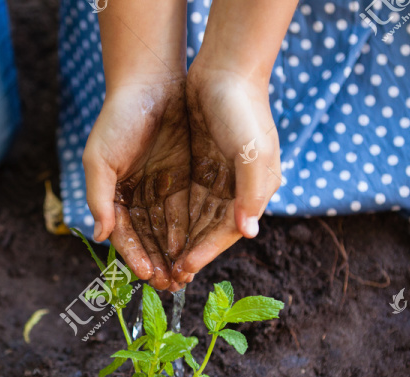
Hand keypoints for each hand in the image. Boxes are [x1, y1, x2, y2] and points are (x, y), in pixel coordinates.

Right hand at [83, 77, 191, 290]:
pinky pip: (187, 211)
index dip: (134, 256)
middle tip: (169, 285)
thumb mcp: (100, 158)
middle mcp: (136, 196)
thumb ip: (99, 198)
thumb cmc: (119, 118)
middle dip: (157, 262)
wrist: (152, 80)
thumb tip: (100, 236)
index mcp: (113, 194)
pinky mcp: (183, 178)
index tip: (146, 275)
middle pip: (147, 238)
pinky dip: (190, 232)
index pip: (124, 235)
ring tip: (183, 275)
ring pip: (168, 229)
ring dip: (174, 253)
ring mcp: (160, 188)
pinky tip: (197, 250)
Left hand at [172, 63, 282, 282]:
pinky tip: (154, 229)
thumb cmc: (243, 109)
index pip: (227, 232)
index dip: (206, 251)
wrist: (226, 68)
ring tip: (158, 259)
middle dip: (190, 251)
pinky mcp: (201, 165)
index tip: (183, 268)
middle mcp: (238, 188)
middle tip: (167, 275)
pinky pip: (184, 198)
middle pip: (210, 229)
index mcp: (256, 190)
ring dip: (179, 238)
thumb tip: (249, 231)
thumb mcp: (252, 151)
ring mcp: (219, 176)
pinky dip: (172, 215)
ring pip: (195, 217)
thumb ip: (251, 192)